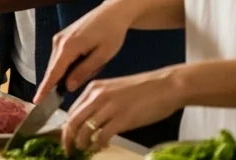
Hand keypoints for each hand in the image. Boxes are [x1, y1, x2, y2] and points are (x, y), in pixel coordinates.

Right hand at [36, 0, 133, 101]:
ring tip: (95, 63)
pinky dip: (70, 64)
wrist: (112, 13)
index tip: (36, 101)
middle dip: (63, 80)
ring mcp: (58, 38)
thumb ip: (83, 71)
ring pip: (58, 63)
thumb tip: (67, 86)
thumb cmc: (111, 34)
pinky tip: (88, 59)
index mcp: (68, 46)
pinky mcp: (61, 37)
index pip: (53, 73)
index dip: (45, 88)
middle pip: (54, 69)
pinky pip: (61, 57)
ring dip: (70, 71)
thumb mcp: (102, 56)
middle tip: (88, 75)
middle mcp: (58, 41)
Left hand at [62, 68, 183, 154]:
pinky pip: (102, 135)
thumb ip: (101, 103)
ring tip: (85, 150)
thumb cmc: (146, 89)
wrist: (168, 86)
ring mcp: (109, 107)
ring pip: (84, 130)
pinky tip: (102, 147)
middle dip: (68, 139)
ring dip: (82, 143)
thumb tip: (91, 121)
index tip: (68, 138)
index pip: (71, 111)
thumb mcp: (115, 90)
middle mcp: (97, 96)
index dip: (67, 128)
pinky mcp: (123, 118)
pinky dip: (98, 145)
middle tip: (69, 150)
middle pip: (72, 121)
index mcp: (94, 89)